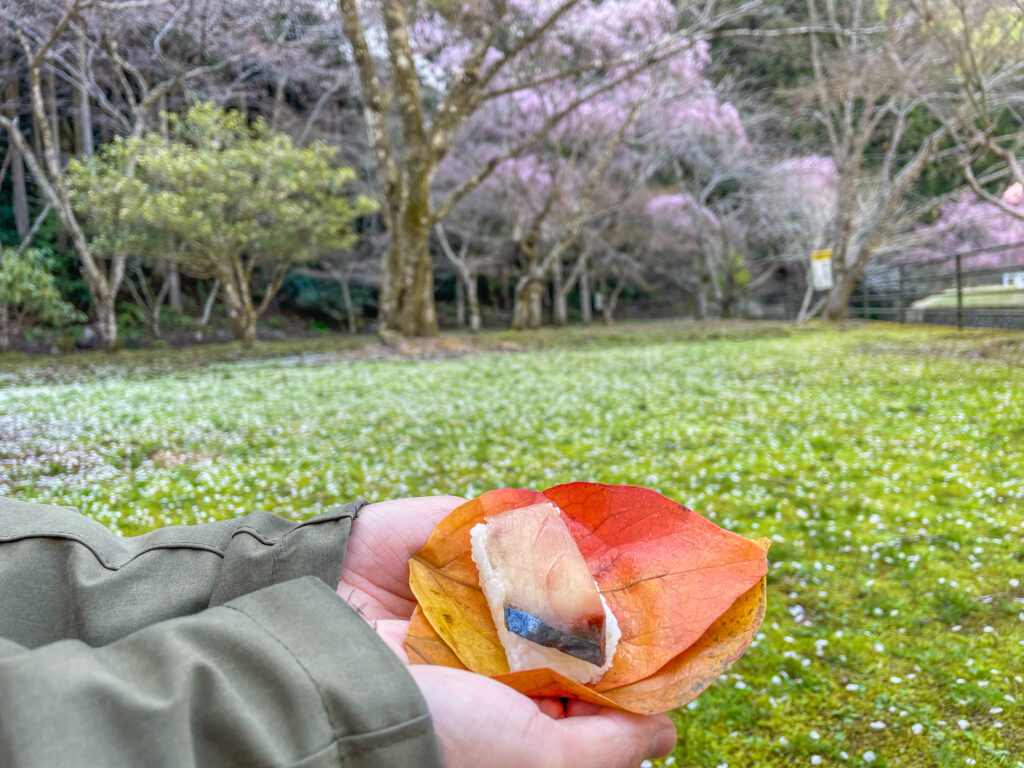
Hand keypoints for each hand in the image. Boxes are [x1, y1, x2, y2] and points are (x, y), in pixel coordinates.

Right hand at [338, 496, 677, 767]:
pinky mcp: (463, 538)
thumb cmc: (439, 725)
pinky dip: (558, 525)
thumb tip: (668, 727)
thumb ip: (603, 747)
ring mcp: (486, 590)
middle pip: (586, 620)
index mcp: (523, 702)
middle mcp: (508, 647)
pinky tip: (597, 529)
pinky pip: (524, 525)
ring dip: (598, 560)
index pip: (598, 681)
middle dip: (624, 608)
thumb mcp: (534, 760)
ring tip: (650, 553)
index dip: (639, 665)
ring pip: (563, 568)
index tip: (683, 643)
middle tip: (676, 589)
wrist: (331, 654)